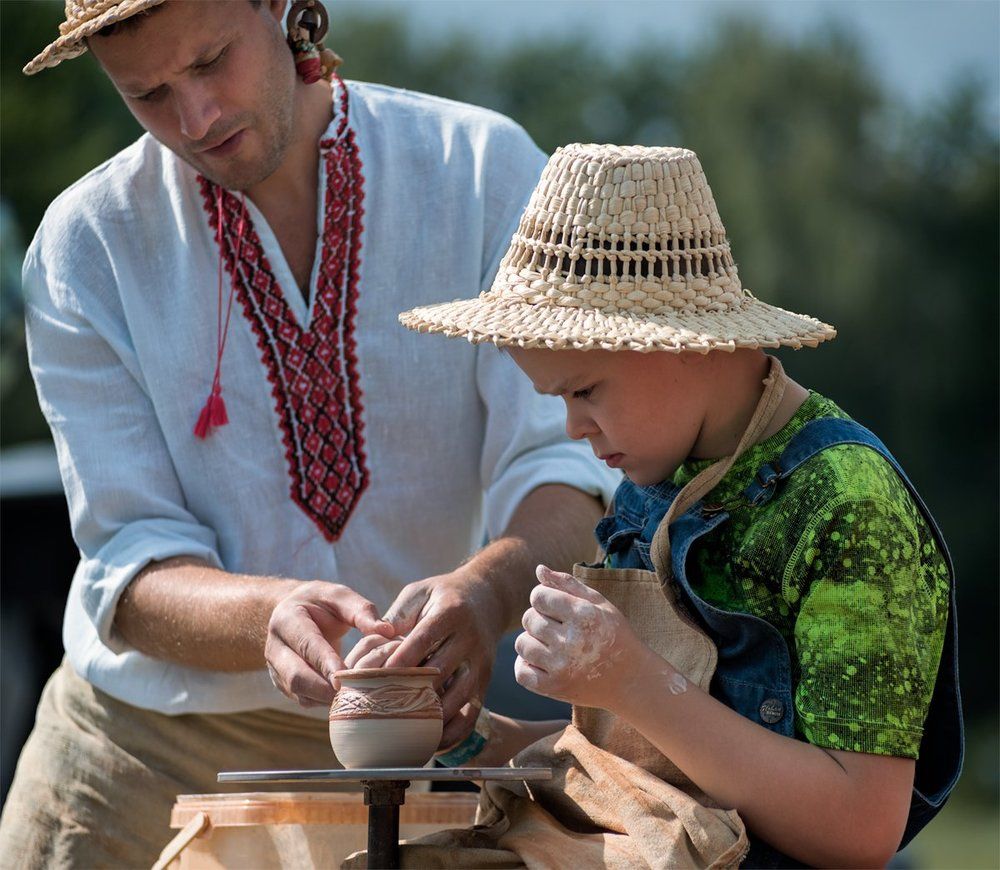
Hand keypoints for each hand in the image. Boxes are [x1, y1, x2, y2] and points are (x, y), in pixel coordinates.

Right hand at [265, 581, 394, 707]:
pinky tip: (347, 698)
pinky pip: (305, 700)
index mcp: (286, 620)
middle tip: (356, 694)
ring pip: (300, 693)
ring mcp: (277, 670)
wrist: (294, 612)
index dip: (326, 662)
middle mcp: (275, 648)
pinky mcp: (285, 685)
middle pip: (296, 677)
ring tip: (357, 696)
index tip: (346, 676)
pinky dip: (325, 702)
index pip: (307, 645)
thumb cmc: (321, 603)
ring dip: (327, 699)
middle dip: (325, 689)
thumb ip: (362, 610)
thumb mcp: (339, 596)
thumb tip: (388, 631)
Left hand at [382, 569, 505, 746]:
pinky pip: (472, 713)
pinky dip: (454, 733)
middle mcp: (470, 638)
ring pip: (458, 697)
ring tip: (404, 735)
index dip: (400, 662)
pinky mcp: (486, 682)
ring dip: (431, 719)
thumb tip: (369, 642)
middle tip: (381, 713)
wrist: (488, 597)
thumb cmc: (443, 596)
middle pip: (440, 672)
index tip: (375, 680)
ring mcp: (481, 662)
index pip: (423, 640)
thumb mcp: (420, 593)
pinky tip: (432, 745)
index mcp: (451, 613)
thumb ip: (396, 616)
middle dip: (411, 693)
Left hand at [514, 564, 642, 708]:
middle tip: (557, 627)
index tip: (554, 606)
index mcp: (584, 615)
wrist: (631, 680)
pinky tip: (542, 662)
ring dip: (532, 642)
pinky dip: (526, 666)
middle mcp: (572, 641)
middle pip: (529, 618)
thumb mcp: (600, 604)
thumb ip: (568, 584)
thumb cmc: (614, 635)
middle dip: (538, 618)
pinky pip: (521, 673)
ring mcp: (562, 667)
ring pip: (522, 644)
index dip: (542, 598)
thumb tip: (539, 569)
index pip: (539, 596)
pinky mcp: (555, 688)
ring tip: (551, 645)